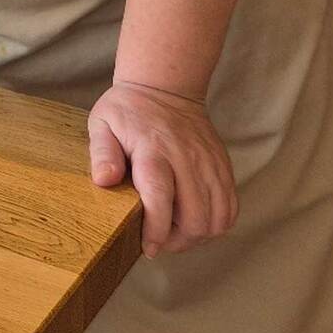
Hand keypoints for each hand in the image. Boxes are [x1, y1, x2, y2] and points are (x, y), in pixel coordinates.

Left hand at [87, 82, 238, 257]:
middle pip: (195, 217)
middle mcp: (186, 159)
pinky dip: (217, 223)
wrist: (166, 86)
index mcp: (153, 150)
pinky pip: (230, 207)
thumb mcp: (102, 124)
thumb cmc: (129, 110)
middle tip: (159, 241)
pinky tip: (197, 220)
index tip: (148, 247)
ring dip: (197, 236)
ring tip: (176, 232)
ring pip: (217, 218)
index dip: (156, 230)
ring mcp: (209, 164)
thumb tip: (104, 181)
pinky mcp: (223, 166)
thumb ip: (102, 153)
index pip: (160, 198)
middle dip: (176, 241)